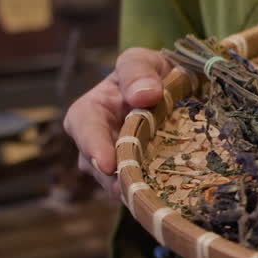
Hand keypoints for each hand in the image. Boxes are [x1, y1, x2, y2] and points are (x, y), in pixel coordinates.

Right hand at [62, 47, 171, 200]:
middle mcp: (95, 144)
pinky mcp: (136, 178)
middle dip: (119, 179)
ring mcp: (115, 165)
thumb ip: (138, 71)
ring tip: (158, 197)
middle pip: (100, 168)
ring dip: (138, 189)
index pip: (85, 130)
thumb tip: (144, 95)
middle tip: (139, 190)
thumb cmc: (149, 72)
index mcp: (89, 112)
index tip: (106, 164)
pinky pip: (141, 190)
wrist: (172, 88)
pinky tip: (170, 196)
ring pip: (120, 185)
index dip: (94, 147)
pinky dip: (154, 193)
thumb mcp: (142, 60)